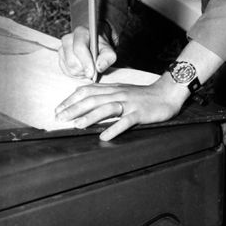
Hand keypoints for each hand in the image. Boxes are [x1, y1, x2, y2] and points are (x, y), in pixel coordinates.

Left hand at [54, 75, 187, 140]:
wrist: (167, 93)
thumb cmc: (143, 95)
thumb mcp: (122, 91)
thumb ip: (105, 94)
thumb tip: (84, 99)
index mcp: (113, 89)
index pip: (88, 90)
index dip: (71, 99)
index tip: (58, 109)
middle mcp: (119, 94)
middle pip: (94, 99)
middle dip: (75, 108)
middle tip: (60, 118)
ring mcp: (130, 103)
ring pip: (108, 108)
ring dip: (91, 117)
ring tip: (78, 125)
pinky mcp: (140, 113)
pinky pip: (126, 121)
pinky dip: (115, 128)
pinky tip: (105, 136)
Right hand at [58, 26, 116, 79]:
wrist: (92, 43)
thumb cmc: (99, 46)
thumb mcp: (108, 49)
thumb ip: (108, 56)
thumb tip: (99, 67)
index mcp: (80, 32)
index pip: (79, 48)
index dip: (86, 62)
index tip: (92, 73)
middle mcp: (68, 39)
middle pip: (72, 62)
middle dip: (84, 69)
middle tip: (93, 69)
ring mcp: (61, 49)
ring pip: (69, 69)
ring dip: (81, 73)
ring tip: (88, 68)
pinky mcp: (60, 59)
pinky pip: (66, 72)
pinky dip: (76, 75)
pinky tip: (82, 69)